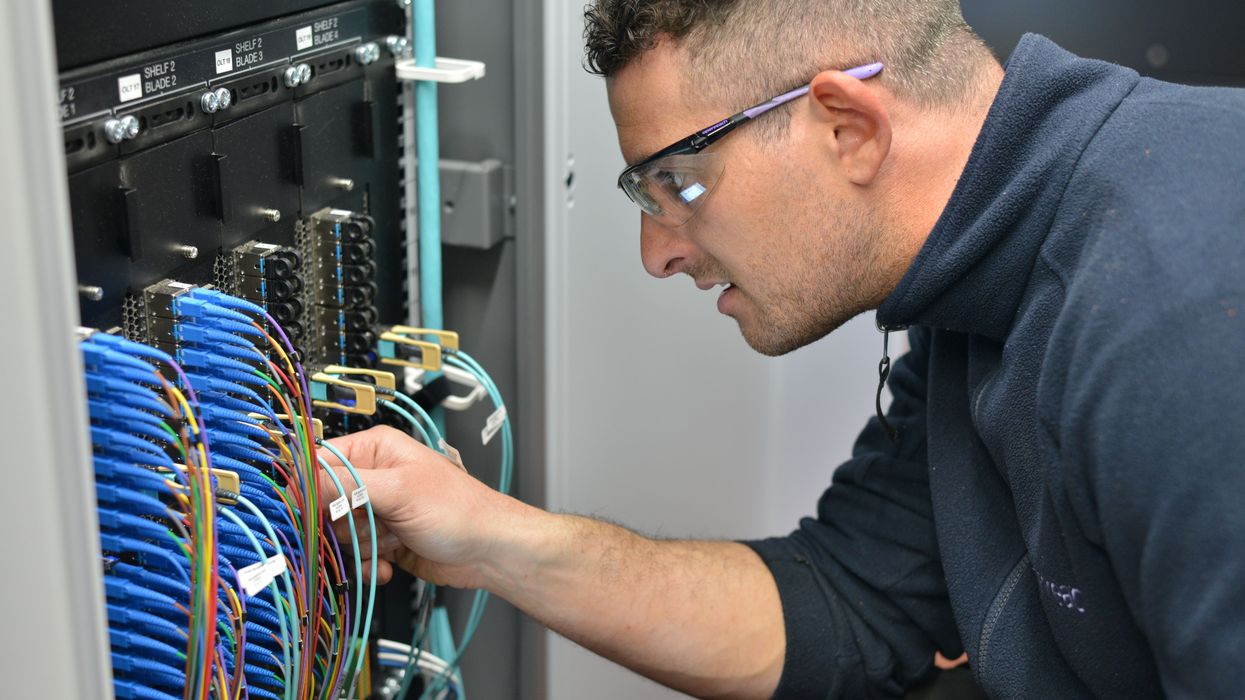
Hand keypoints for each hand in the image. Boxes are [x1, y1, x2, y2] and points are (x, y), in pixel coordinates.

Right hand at [318, 425, 508, 587]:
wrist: (489, 552)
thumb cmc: (460, 511)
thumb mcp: (398, 491)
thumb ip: (346, 486)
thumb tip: (301, 482)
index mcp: (375, 450)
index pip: (319, 462)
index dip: (309, 488)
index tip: (309, 511)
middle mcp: (372, 478)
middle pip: (324, 503)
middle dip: (342, 524)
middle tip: (367, 527)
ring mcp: (377, 511)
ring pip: (338, 534)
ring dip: (361, 546)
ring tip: (392, 541)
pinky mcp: (382, 540)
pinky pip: (355, 555)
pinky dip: (369, 565)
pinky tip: (391, 563)